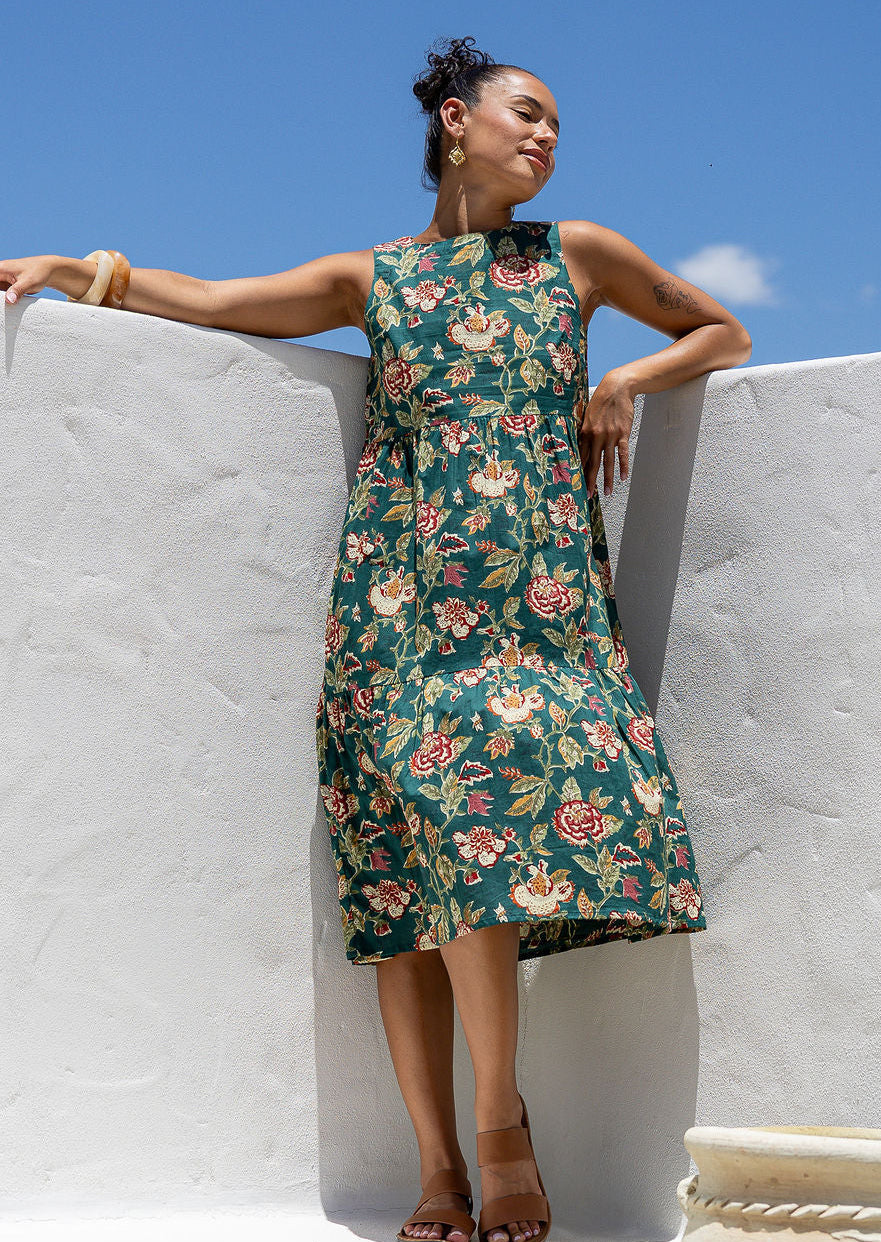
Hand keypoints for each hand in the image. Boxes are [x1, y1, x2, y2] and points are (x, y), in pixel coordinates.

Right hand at [1, 255, 57, 303]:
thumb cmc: (39, 271)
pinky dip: (6, 301)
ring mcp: (4, 281)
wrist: (49, 271)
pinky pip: (3, 295)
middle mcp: (0, 274)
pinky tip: (10, 307)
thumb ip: (17, 290)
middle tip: (5, 305)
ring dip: (2, 300)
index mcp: (0, 269)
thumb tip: (9, 300)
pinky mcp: (9, 287)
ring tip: (8, 308)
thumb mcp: (28, 281)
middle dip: (0, 298)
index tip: (2, 299)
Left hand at [578, 371, 634, 497]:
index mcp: (585, 432)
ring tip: (606, 492)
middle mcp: (596, 436)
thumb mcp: (586, 415)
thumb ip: (583, 431)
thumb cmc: (600, 401)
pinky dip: (623, 466)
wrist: (616, 388)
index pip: (581, 457)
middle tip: (588, 496)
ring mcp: (610, 436)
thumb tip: (578, 445)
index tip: (577, 484)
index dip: (579, 472)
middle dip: (590, 481)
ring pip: (608, 462)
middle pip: (592, 463)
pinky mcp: (622, 434)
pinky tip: (623, 477)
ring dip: (607, 479)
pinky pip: (623, 453)